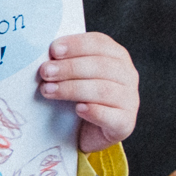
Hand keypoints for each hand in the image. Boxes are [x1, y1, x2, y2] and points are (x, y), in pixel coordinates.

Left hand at [39, 32, 137, 153]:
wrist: (86, 132)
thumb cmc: (78, 96)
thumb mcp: (73, 74)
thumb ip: (65, 62)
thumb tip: (45, 58)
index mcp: (116, 56)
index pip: (99, 43)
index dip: (76, 45)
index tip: (53, 50)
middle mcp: (127, 75)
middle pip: (100, 66)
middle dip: (69, 68)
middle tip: (45, 72)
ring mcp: (130, 100)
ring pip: (103, 90)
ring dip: (72, 89)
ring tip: (48, 90)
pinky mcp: (126, 123)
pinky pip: (111, 116)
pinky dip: (94, 111)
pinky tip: (77, 109)